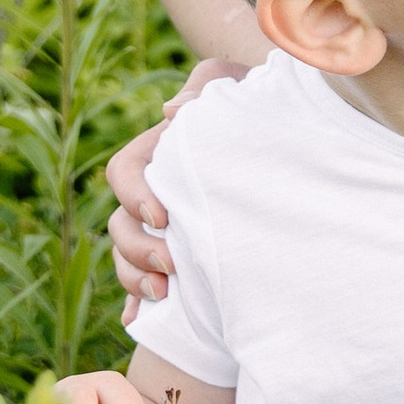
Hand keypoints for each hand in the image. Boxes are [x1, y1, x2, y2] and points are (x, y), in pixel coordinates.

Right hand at [106, 59, 240, 316]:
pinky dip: (139, 301)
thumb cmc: (256, 100)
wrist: (284, 128)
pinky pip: (146, 280)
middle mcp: (155, 190)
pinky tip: (140, 322)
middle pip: (119, 224)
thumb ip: (206, 87)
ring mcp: (163, 224)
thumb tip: (172, 112)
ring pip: (126, 255)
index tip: (164, 216)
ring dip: (136, 278)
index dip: (134, 196)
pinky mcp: (182, 250)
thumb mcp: (235, 82)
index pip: (124, 171)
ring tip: (166, 296)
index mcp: (158, 150)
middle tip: (172, 268)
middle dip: (136, 250)